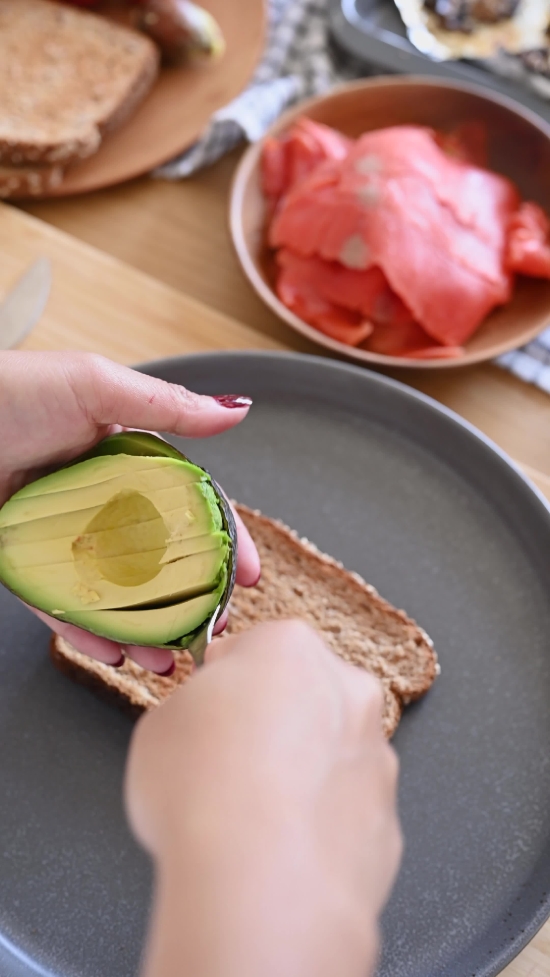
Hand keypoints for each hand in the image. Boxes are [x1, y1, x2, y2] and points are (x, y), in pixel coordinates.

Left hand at [0, 351, 259, 673]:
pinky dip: (88, 633)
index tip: (249, 578)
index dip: (225, 541)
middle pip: (159, 560)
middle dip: (191, 600)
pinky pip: (62, 605)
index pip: (192, 506)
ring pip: (116, 592)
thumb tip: (237, 411)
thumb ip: (168, 407)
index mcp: (127, 458)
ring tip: (168, 659)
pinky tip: (114, 653)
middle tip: (213, 631)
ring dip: (145, 629)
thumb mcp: (95, 386)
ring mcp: (64, 537)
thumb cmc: (8, 392)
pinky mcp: (25, 563)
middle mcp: (101, 500)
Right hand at [126, 621, 401, 976]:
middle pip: (305, 693)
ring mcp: (377, 758)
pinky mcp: (388, 822)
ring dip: (301, 772)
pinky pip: (346, 812)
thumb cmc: (204, 793)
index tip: (204, 710)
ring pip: (332, 753)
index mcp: (289, 648)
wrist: (260, 887)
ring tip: (250, 818)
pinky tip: (281, 851)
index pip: (255, 647)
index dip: (223, 682)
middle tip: (225, 763)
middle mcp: (348, 691)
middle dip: (272, 721)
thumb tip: (205, 722)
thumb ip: (194, 707)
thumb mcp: (159, 725)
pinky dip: (320, 825)